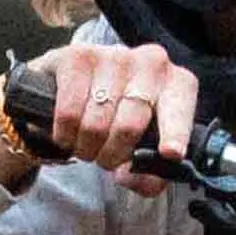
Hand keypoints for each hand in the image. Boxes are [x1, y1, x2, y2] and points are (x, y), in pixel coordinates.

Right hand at [0, 41, 197, 191]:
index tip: (170, 154)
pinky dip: (65, 132)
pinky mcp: (73, 57)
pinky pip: (72, 110)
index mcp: (167, 82)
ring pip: (101, 120)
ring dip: (87, 146)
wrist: (53, 105)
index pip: (182, 95)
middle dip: (115, 153)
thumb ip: (147, 172)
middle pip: (134, 119)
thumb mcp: (128, 153)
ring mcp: (108, 55)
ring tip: (83, 144)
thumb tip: (149, 179)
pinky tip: (64, 132)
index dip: (178, 126)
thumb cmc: (102, 128)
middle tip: (104, 161)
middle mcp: (144, 60)